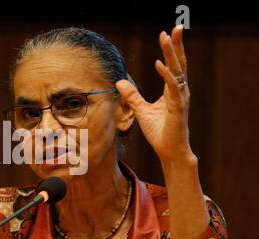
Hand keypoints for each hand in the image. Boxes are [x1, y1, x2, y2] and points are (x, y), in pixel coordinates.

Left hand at [116, 25, 193, 163]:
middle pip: (179, 63)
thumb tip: (119, 82)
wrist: (170, 151)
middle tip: (176, 27)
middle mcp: (179, 91)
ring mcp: (180, 99)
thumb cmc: (160, 132)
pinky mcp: (177, 108)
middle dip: (176, 45)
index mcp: (172, 91)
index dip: (170, 50)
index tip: (165, 34)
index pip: (173, 65)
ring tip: (166, 37)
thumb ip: (132, 96)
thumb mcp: (141, 111)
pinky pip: (172, 88)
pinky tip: (159, 64)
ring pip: (177, 71)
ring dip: (171, 54)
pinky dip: (166, 75)